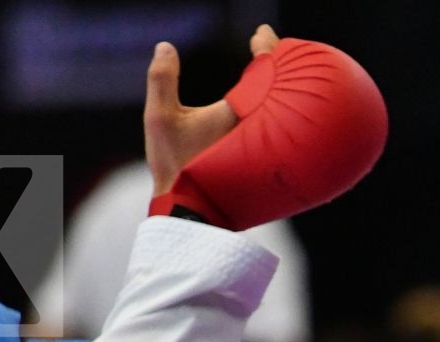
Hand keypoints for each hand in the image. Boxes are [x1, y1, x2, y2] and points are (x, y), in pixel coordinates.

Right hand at [144, 25, 279, 194]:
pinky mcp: (262, 161)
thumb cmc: (174, 165)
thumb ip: (162, 80)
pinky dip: (274, 107)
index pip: (263, 73)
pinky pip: (274, 126)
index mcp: (237, 116)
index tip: (260, 34)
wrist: (190, 209)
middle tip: (266, 41)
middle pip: (278, 88)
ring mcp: (262, 147)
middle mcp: (257, 131)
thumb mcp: (160, 120)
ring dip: (277, 85)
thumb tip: (166, 46)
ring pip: (278, 108)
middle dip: (275, 60)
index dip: (267, 49)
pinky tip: (266, 99)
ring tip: (268, 64)